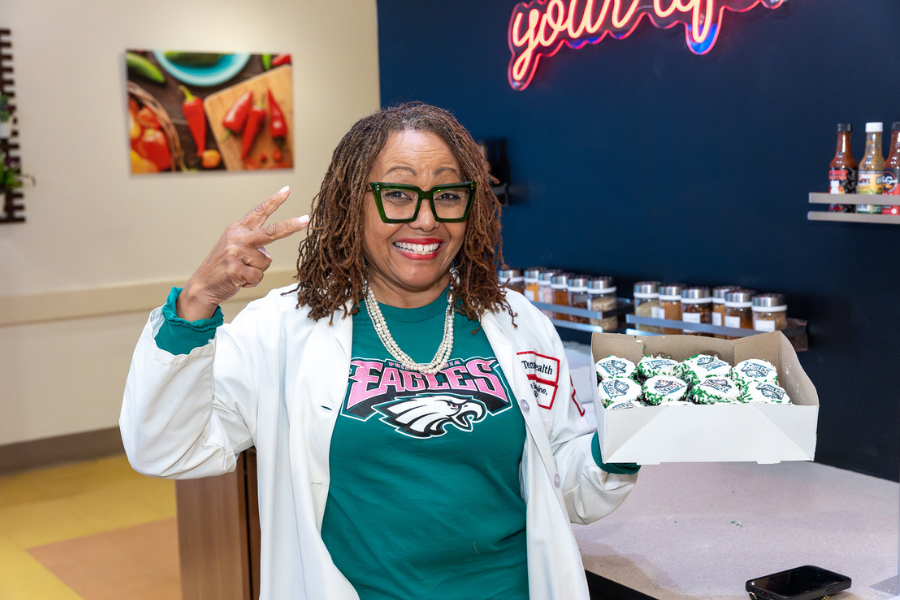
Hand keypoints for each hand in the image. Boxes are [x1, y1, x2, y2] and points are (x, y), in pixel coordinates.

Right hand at [177, 186, 309, 320]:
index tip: (287, 190)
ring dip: (257, 271)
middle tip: (306, 219)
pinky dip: (252, 282)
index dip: (274, 201)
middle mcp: (237, 238)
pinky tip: (239, 280)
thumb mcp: (234, 247)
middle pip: (271, 232)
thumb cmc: (224, 266)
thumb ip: (253, 245)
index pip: (259, 212)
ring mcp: (236, 253)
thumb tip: (267, 254)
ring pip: (266, 262)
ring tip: (242, 271)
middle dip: (290, 226)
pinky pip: (258, 276)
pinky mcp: (236, 269)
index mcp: (238, 229)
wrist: (203, 284)